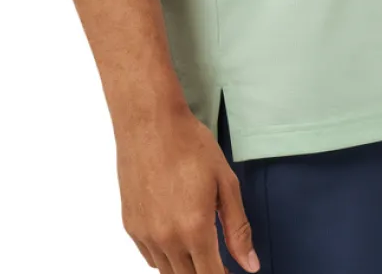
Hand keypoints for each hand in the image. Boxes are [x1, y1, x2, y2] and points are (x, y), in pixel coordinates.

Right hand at [115, 102, 259, 272]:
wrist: (150, 122)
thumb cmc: (189, 144)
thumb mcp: (225, 182)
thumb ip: (237, 228)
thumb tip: (250, 264)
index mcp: (195, 228)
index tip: (231, 273)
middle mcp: (167, 238)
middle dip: (206, 273)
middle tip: (219, 262)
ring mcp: (145, 234)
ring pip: (168, 272)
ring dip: (185, 267)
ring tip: (198, 245)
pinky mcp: (131, 226)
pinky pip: (150, 257)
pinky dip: (165, 256)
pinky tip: (176, 237)